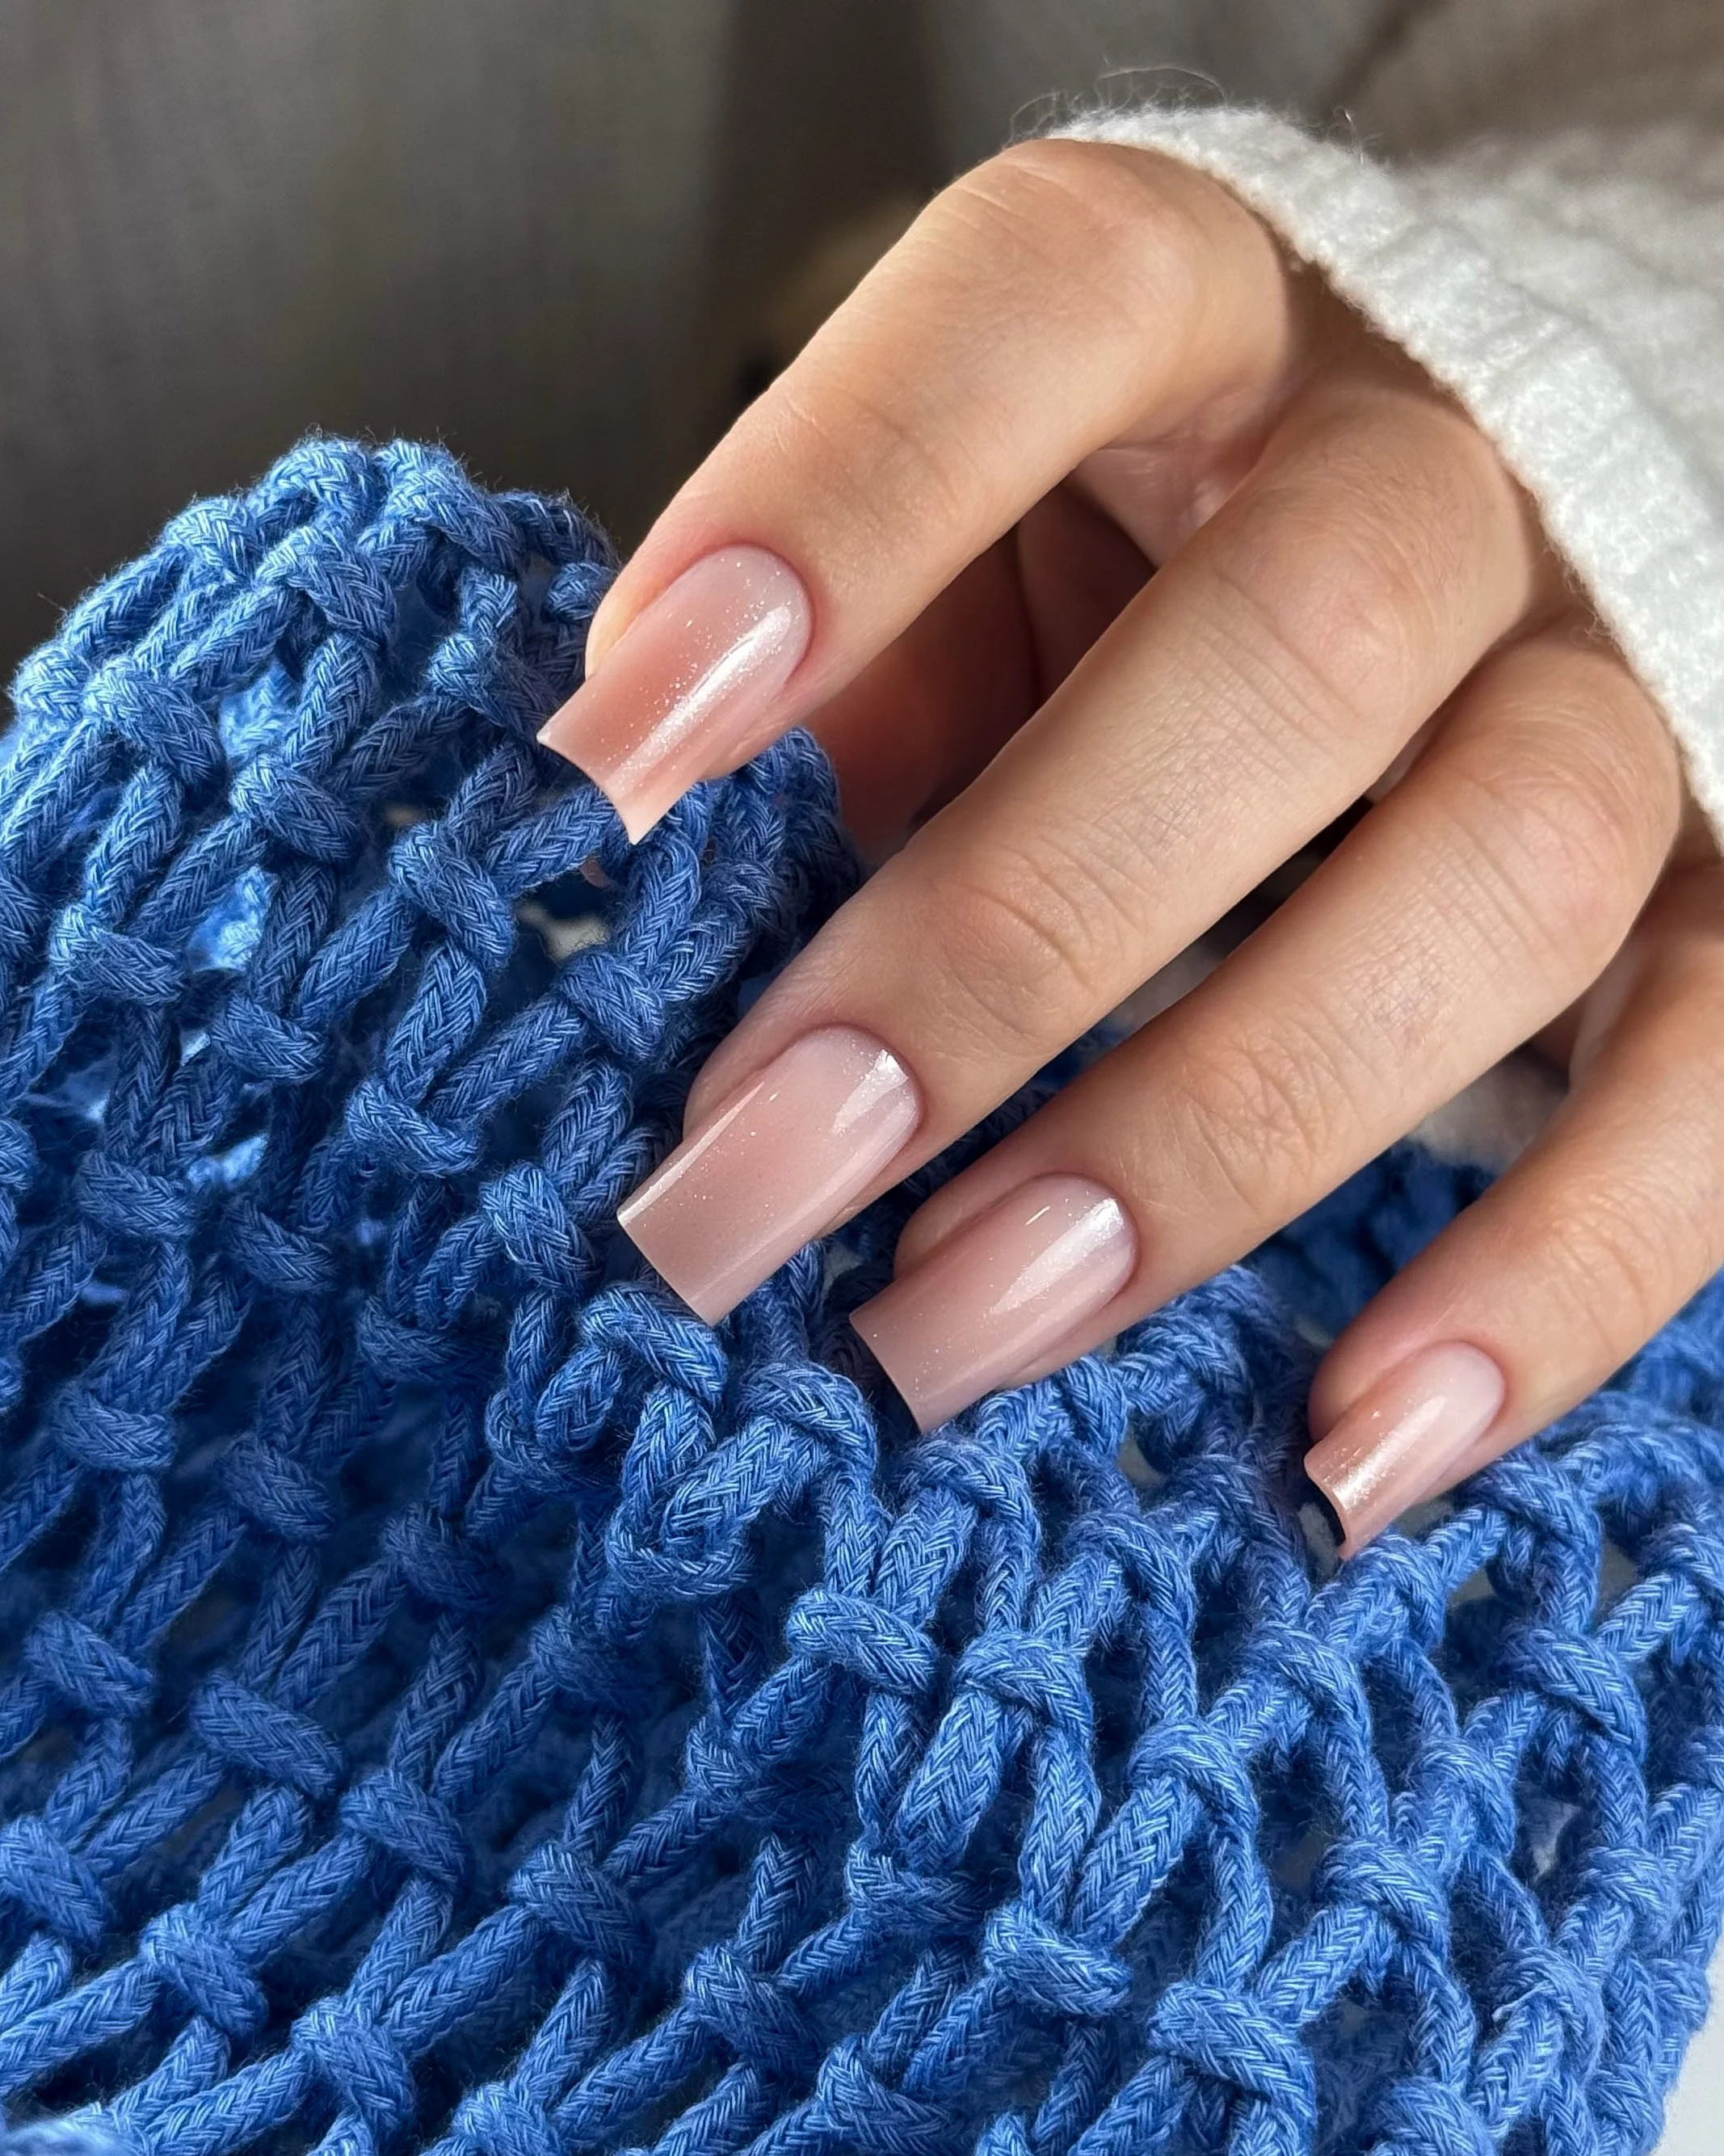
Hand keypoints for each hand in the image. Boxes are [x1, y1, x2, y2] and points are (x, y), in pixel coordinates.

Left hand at [539, 139, 1722, 1552]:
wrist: (1446, 545)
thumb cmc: (1111, 579)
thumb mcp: (952, 572)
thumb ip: (833, 687)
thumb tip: (644, 907)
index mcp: (1207, 318)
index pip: (1044, 308)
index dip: (836, 510)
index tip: (617, 762)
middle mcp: (1444, 470)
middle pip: (1288, 655)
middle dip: (1000, 946)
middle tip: (761, 1176)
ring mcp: (1619, 683)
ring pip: (1499, 880)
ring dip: (1207, 1142)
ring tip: (956, 1334)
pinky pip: (1712, 1084)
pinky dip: (1543, 1286)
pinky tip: (1342, 1449)